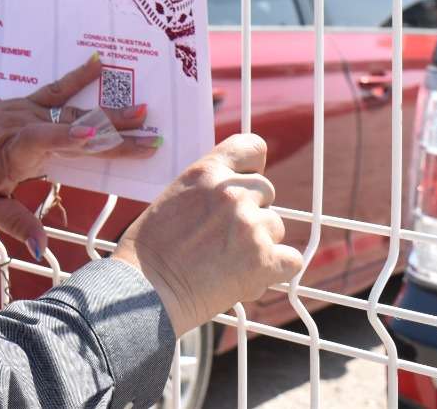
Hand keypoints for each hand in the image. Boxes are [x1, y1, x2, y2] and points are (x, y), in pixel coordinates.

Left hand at [0, 55, 156, 259]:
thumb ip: (16, 223)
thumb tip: (42, 247)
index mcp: (14, 153)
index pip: (43, 143)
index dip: (68, 139)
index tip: (94, 137)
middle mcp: (24, 127)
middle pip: (74, 130)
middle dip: (114, 135)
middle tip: (151, 139)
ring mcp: (28, 111)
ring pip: (74, 111)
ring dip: (110, 113)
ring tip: (144, 111)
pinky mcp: (27, 103)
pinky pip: (56, 90)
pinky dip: (78, 77)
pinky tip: (98, 62)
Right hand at [111, 134, 301, 334]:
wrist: (145, 289)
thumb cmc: (151, 249)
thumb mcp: (176, 196)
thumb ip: (209, 189)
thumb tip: (238, 194)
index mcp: (207, 171)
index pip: (252, 147)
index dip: (252, 166)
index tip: (247, 180)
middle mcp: (232, 193)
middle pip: (267, 191)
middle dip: (252, 211)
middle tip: (225, 235)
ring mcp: (251, 226)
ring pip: (276, 227)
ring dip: (260, 243)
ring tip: (227, 261)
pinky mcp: (264, 260)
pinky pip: (291, 260)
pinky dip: (276, 270)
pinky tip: (249, 276)